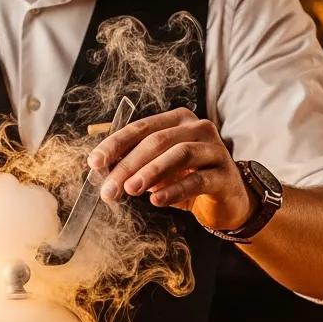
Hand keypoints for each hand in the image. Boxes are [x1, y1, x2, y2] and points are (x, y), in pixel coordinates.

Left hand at [87, 108, 255, 231]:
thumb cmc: (188, 179)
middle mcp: (197, 128)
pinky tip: (157, 200)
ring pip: (179, 154)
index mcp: (177, 121)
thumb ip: (135, 165)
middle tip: (109, 188)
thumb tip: (102, 171)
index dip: (115, 144)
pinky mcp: (225, 174)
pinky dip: (174, 190)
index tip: (94, 162)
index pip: (140, 128)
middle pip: (157, 141)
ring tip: (130, 190)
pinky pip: (197, 180)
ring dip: (150, 172)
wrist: (228, 200)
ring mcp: (214, 149)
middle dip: (128, 165)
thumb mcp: (158, 170)